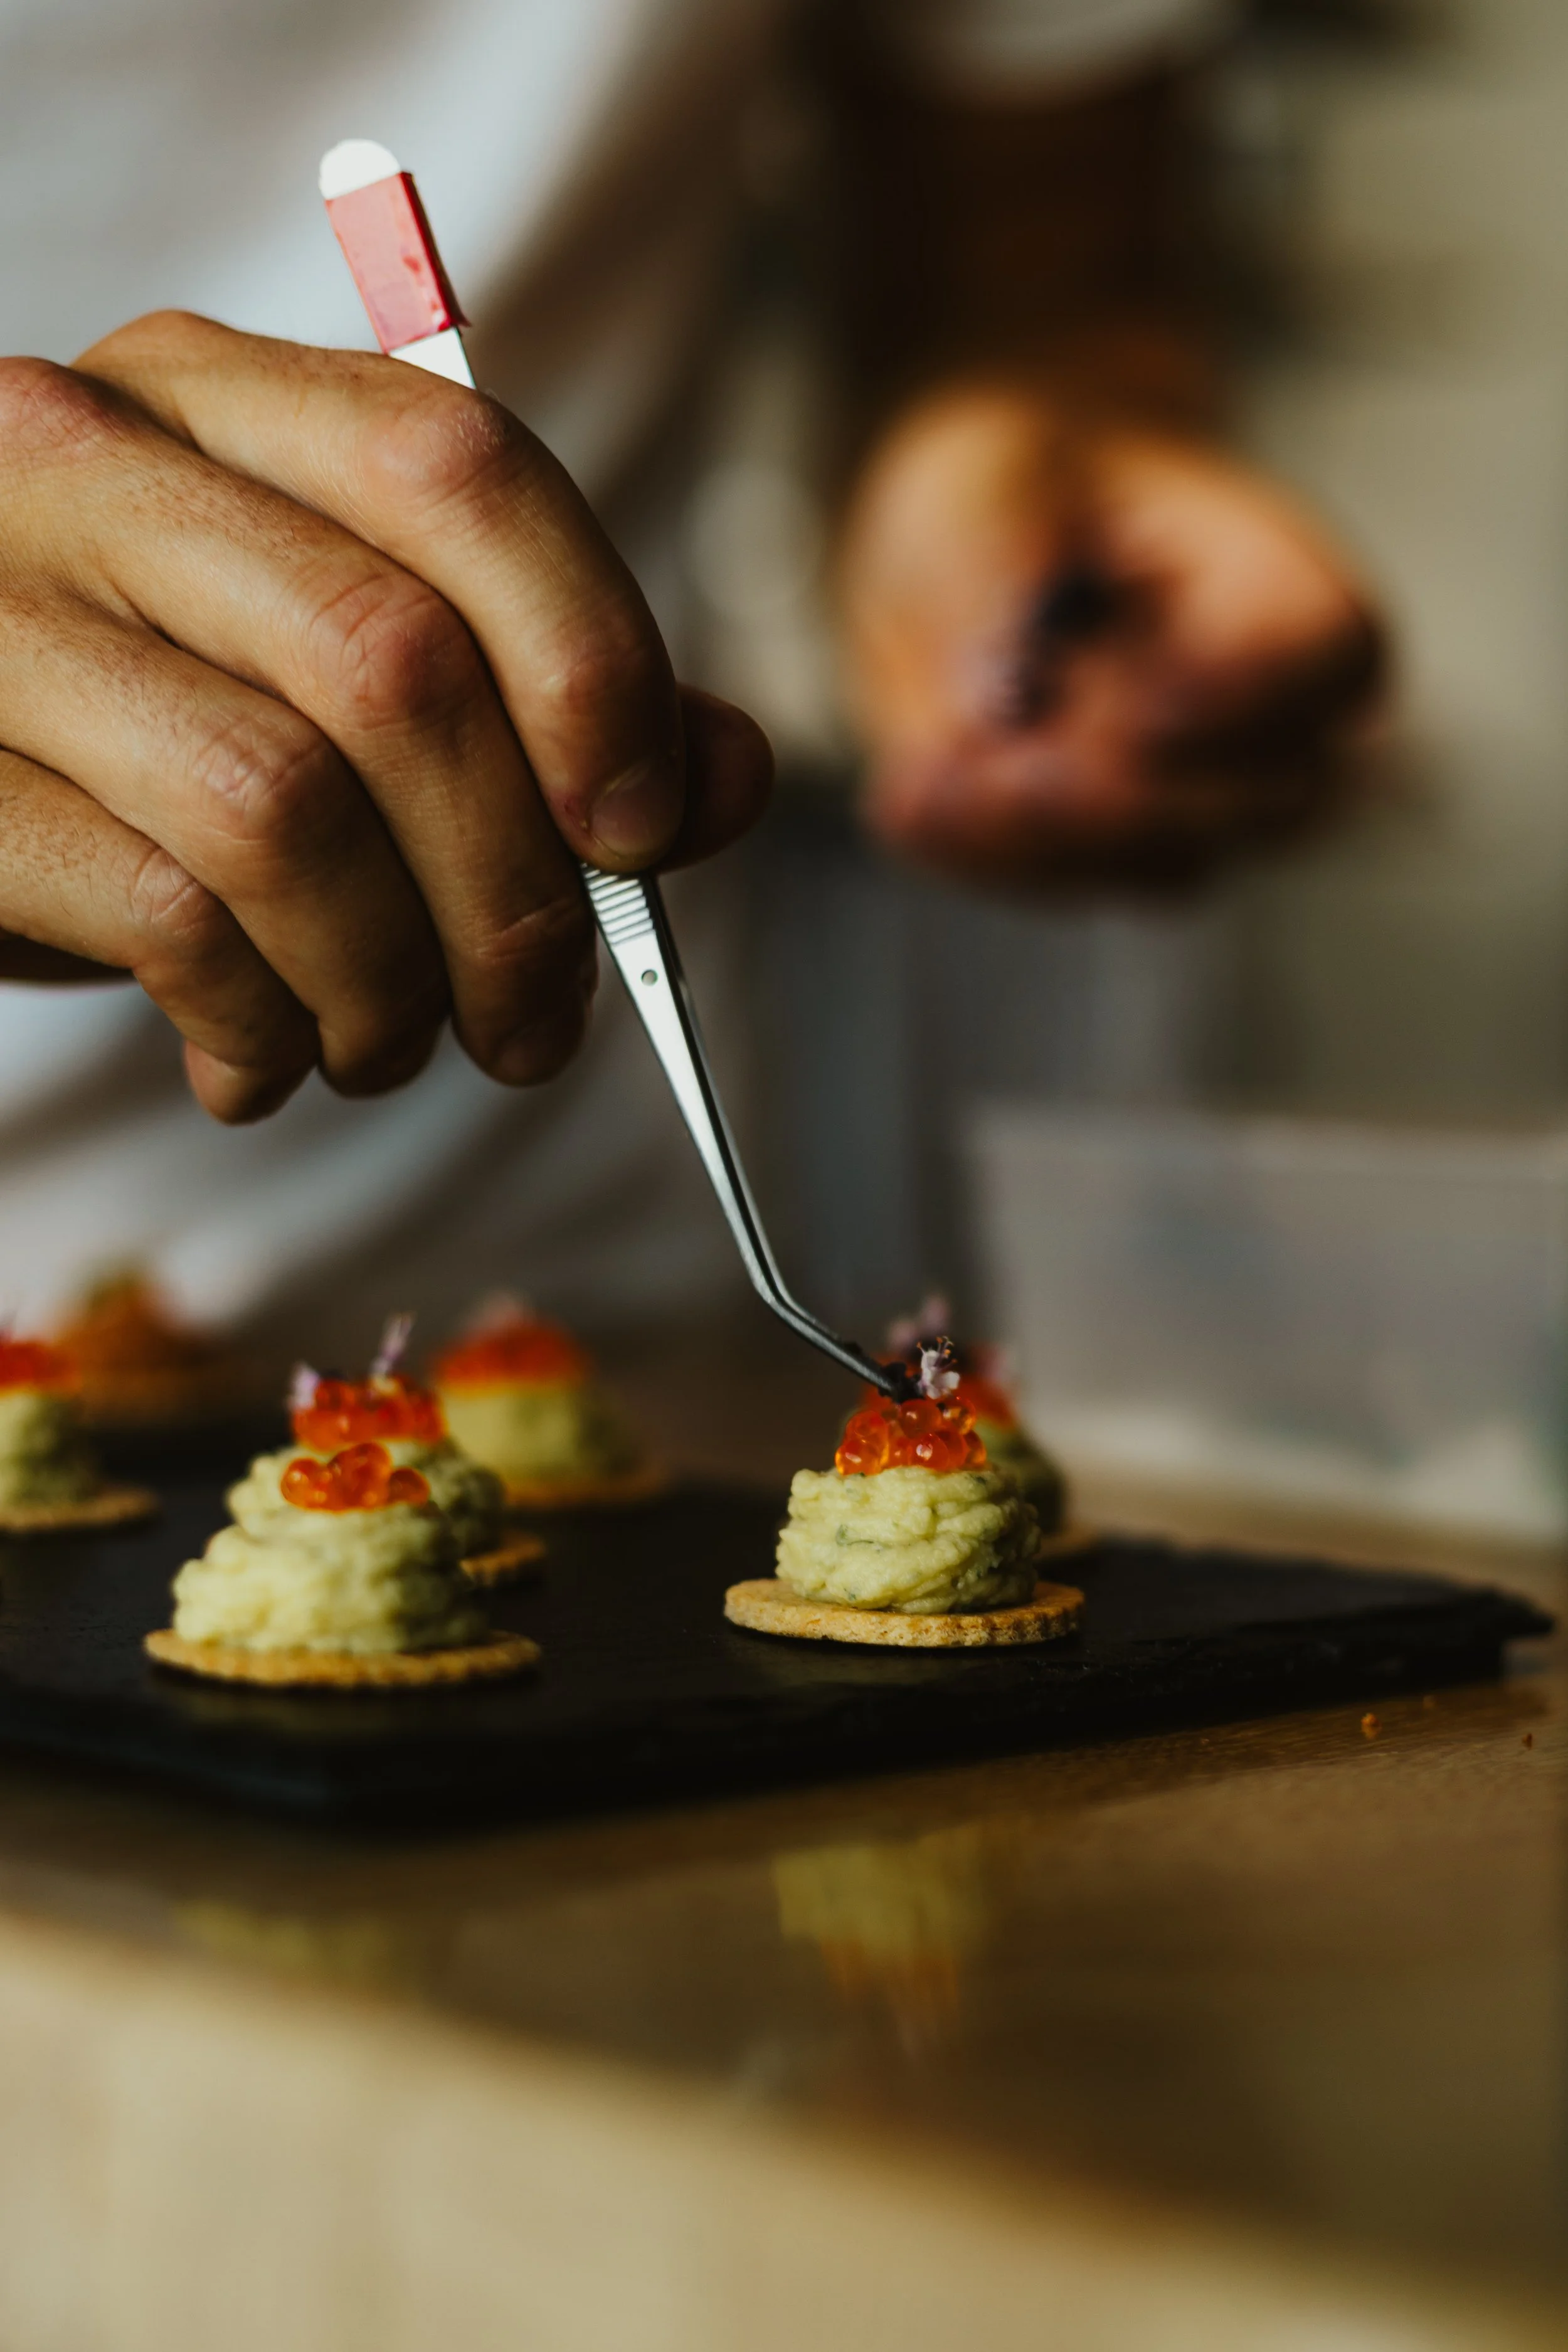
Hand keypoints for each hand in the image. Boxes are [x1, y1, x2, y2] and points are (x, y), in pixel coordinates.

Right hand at [0, 313, 770, 1120]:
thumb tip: (727, 773)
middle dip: (513, 890)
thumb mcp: (335, 681)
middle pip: (395, 665)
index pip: (462, 468)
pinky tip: (261, 1058)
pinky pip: (167, 916)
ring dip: (387, 982)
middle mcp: (89, 462)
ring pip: (280, 807)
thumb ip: (538, 700)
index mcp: (220, 402)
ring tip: (388, 1045)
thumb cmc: (155, 737)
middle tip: (537, 1018)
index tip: (643, 829)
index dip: (591, 661)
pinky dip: (258, 1024)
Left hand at [839, 386, 1383, 889]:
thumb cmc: (1019, 482)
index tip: (1144, 714)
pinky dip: (980, 851)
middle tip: (1010, 768)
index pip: (1334, 661)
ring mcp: (1203, 806)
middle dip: (1129, 801)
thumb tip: (999, 700)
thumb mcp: (989, 482)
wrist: (971, 537)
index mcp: (1290, 588)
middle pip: (1266, 803)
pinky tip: (912, 790)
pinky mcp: (1110, 858)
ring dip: (1042, 837)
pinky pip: (1061, 886)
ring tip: (930, 771)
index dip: (1249, 699)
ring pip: (1165, 869)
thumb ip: (997, 571)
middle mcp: (1274, 719)